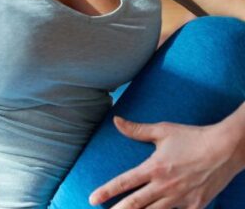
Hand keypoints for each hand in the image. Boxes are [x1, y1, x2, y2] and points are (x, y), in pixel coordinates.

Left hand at [89, 116, 241, 207]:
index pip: (124, 182)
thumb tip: (115, 121)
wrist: (227, 149)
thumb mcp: (163, 130)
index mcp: (154, 168)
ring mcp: (181, 197)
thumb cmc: (193, 137)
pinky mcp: (197, 205)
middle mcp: (165, 185)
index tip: (93, 199)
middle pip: (135, 203)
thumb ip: (137, 130)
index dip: (106, 191)